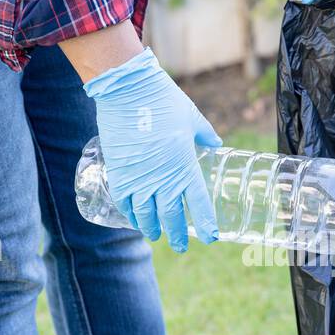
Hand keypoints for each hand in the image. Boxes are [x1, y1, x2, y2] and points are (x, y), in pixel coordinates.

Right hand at [82, 48, 220, 251]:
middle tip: (181, 245)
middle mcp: (163, 178)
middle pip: (171, 216)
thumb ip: (205, 134)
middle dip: (177, 234)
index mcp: (185, 165)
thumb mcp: (192, 118)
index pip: (199, 204)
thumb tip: (215, 144)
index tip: (210, 237)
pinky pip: (125, 202)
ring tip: (156, 235)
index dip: (206, 224)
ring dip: (152, 229)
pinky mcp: (118, 172)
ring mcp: (139, 178)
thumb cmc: (163, 100)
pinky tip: (135, 220)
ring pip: (146, 215)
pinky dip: (130, 214)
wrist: (127, 89)